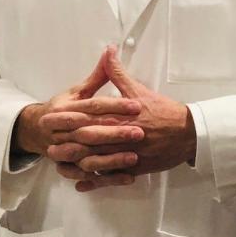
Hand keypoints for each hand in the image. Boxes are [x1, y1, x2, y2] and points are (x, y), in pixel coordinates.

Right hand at [12, 53, 144, 191]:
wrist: (35, 131)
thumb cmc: (61, 109)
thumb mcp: (77, 91)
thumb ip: (98, 76)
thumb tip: (110, 51)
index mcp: (64, 110)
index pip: (93, 107)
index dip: (115, 106)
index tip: (137, 106)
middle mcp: (62, 131)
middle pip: (90, 132)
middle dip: (115, 133)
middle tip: (139, 132)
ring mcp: (64, 151)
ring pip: (88, 157)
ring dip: (111, 159)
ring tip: (134, 157)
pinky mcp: (70, 167)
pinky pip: (89, 175)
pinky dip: (107, 178)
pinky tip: (127, 176)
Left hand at [52, 46, 196, 190]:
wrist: (188, 133)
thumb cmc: (163, 111)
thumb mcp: (139, 90)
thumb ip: (118, 73)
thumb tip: (108, 52)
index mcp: (119, 115)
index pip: (87, 115)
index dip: (67, 116)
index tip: (49, 116)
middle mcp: (120, 135)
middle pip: (87, 139)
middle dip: (65, 141)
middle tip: (47, 143)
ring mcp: (127, 154)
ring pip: (96, 160)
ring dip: (75, 162)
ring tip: (58, 163)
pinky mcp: (134, 168)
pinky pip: (111, 177)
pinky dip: (95, 182)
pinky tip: (81, 184)